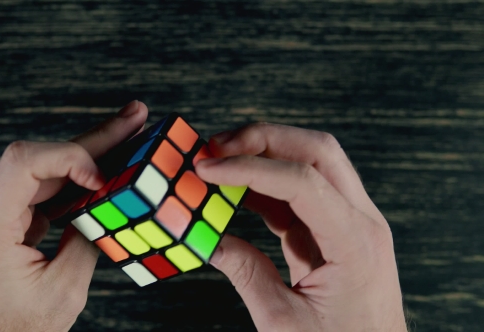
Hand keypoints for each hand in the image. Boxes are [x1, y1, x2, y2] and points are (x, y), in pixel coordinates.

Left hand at [0, 101, 147, 331]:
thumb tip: (108, 203)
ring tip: (126, 138)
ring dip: (84, 160)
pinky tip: (99, 175)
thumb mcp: (63, 290)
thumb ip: (87, 238)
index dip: (70, 157)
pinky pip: (34, 194)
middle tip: (134, 117)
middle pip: (38, 161)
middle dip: (93, 141)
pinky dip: (68, 187)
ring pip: (39, 174)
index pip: (24, 162)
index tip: (103, 179)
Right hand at [195, 123, 406, 330]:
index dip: (250, 168)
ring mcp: (350, 222)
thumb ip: (246, 275)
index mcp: (355, 243)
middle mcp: (361, 221)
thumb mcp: (284, 322)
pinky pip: (299, 193)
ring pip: (310, 163)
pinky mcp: (335, 230)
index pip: (302, 181)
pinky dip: (265, 185)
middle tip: (216, 147)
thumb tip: (209, 239)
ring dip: (262, 156)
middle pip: (316, 151)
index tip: (208, 170)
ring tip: (219, 165)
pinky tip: (235, 191)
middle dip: (263, 139)